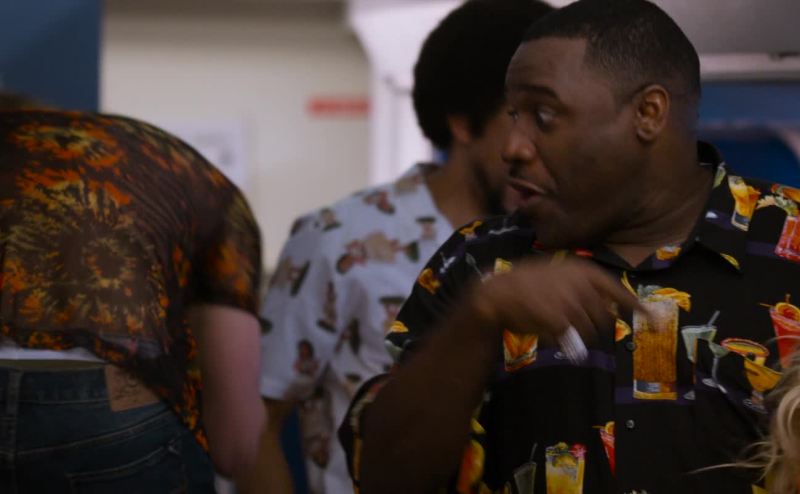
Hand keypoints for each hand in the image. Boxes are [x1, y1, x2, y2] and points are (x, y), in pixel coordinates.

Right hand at [468, 258, 642, 344]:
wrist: (497, 293)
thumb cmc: (526, 285)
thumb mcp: (557, 275)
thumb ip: (583, 288)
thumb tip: (609, 306)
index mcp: (583, 271)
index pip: (617, 289)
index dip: (637, 306)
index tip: (655, 319)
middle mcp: (582, 285)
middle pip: (604, 318)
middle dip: (594, 326)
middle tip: (572, 324)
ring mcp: (571, 302)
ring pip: (590, 332)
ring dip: (577, 335)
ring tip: (556, 325)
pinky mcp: (560, 320)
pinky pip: (570, 339)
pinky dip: (560, 340)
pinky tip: (545, 330)